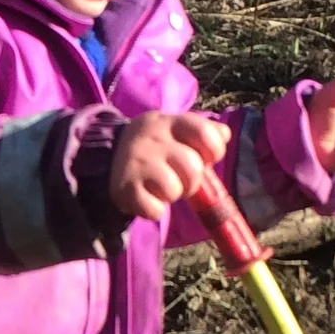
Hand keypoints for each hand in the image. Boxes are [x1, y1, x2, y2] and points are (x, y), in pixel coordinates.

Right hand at [110, 112, 229, 221]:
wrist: (110, 153)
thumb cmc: (157, 145)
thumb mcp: (178, 129)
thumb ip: (204, 131)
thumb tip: (224, 136)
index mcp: (170, 123)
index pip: (206, 134)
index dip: (214, 151)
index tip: (203, 157)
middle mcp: (153, 139)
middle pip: (193, 168)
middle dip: (192, 181)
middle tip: (179, 178)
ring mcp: (138, 162)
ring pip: (173, 189)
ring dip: (173, 195)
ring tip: (162, 187)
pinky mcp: (125, 188)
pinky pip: (154, 210)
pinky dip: (154, 210)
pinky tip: (147, 198)